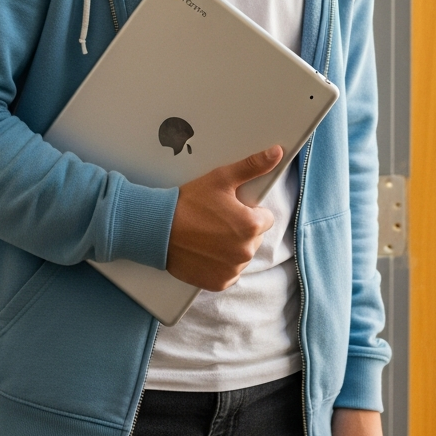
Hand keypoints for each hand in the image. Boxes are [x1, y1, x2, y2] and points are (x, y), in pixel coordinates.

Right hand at [165, 145, 282, 289]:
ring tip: (208, 235)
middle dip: (240, 229)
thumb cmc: (189, 202)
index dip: (248, 211)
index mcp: (251, 225)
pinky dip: (220, 264)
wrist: (159, 229)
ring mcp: (233, 270)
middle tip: (216, 220)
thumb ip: (253, 166)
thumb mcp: (221, 178)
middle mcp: (245, 251)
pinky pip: (229, 272)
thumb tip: (276, 152)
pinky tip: (205, 251)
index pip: (265, 218)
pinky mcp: (219, 283)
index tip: (230, 208)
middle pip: (254, 238)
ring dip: (231, 247)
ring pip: (242, 255)